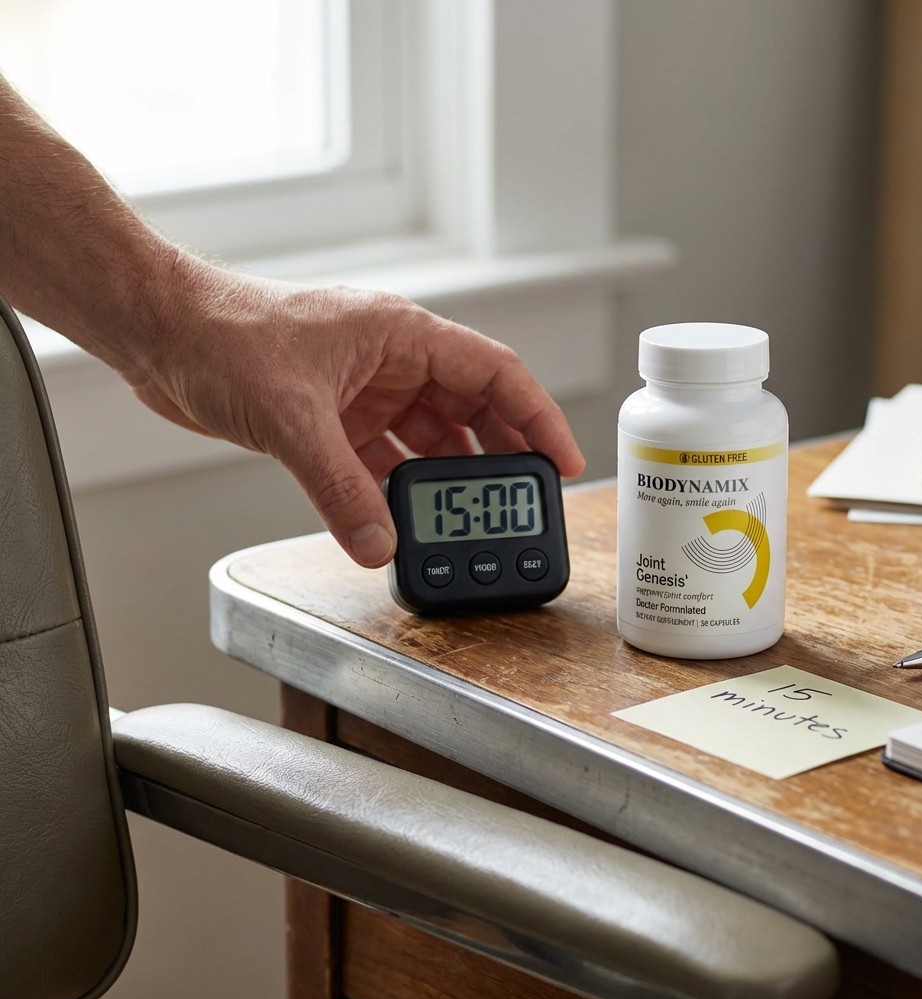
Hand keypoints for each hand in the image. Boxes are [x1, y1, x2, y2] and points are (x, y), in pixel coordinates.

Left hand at [122, 262, 585, 566]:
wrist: (160, 332)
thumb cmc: (222, 334)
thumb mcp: (291, 415)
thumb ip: (339, 486)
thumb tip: (378, 543)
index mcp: (401, 334)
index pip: (495, 373)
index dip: (537, 417)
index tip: (562, 462)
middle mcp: (393, 361)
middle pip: (472, 410)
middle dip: (501, 456)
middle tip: (524, 503)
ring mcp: (366, 391)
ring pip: (431, 438)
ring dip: (450, 478)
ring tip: (473, 520)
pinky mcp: (337, 418)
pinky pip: (388, 458)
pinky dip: (402, 489)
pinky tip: (410, 517)